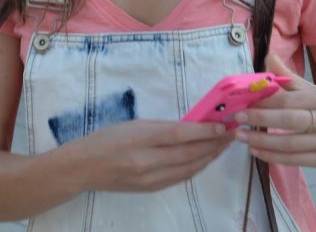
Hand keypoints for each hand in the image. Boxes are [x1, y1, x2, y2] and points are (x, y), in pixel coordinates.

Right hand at [71, 119, 233, 192]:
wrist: (83, 168)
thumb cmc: (106, 139)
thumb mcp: (134, 124)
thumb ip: (163, 127)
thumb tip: (192, 126)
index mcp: (142, 139)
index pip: (181, 135)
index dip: (206, 132)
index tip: (224, 126)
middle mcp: (148, 162)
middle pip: (190, 154)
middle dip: (214, 144)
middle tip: (231, 134)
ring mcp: (150, 179)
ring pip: (189, 168)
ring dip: (209, 157)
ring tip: (223, 145)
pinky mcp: (152, 189)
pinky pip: (180, 178)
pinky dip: (196, 167)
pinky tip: (205, 158)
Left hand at [231, 52, 315, 167]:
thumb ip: (289, 78)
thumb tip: (267, 56)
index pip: (290, 100)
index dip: (265, 102)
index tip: (244, 102)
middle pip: (290, 121)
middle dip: (261, 120)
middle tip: (237, 119)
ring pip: (292, 144)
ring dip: (263, 142)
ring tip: (242, 138)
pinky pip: (297, 160)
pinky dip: (274, 157)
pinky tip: (257, 152)